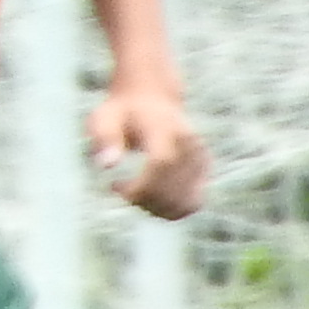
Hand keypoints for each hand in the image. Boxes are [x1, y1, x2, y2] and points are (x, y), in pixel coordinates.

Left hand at [92, 80, 209, 219]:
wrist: (151, 98)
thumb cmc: (122, 113)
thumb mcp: (103, 118)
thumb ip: (104, 138)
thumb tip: (107, 165)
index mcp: (164, 128)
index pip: (161, 163)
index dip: (141, 185)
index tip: (116, 186)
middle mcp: (189, 143)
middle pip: (173, 187)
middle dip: (144, 200)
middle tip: (120, 189)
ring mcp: (201, 157)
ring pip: (186, 202)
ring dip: (156, 209)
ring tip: (136, 195)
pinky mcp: (205, 169)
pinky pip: (193, 204)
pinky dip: (171, 210)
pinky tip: (151, 200)